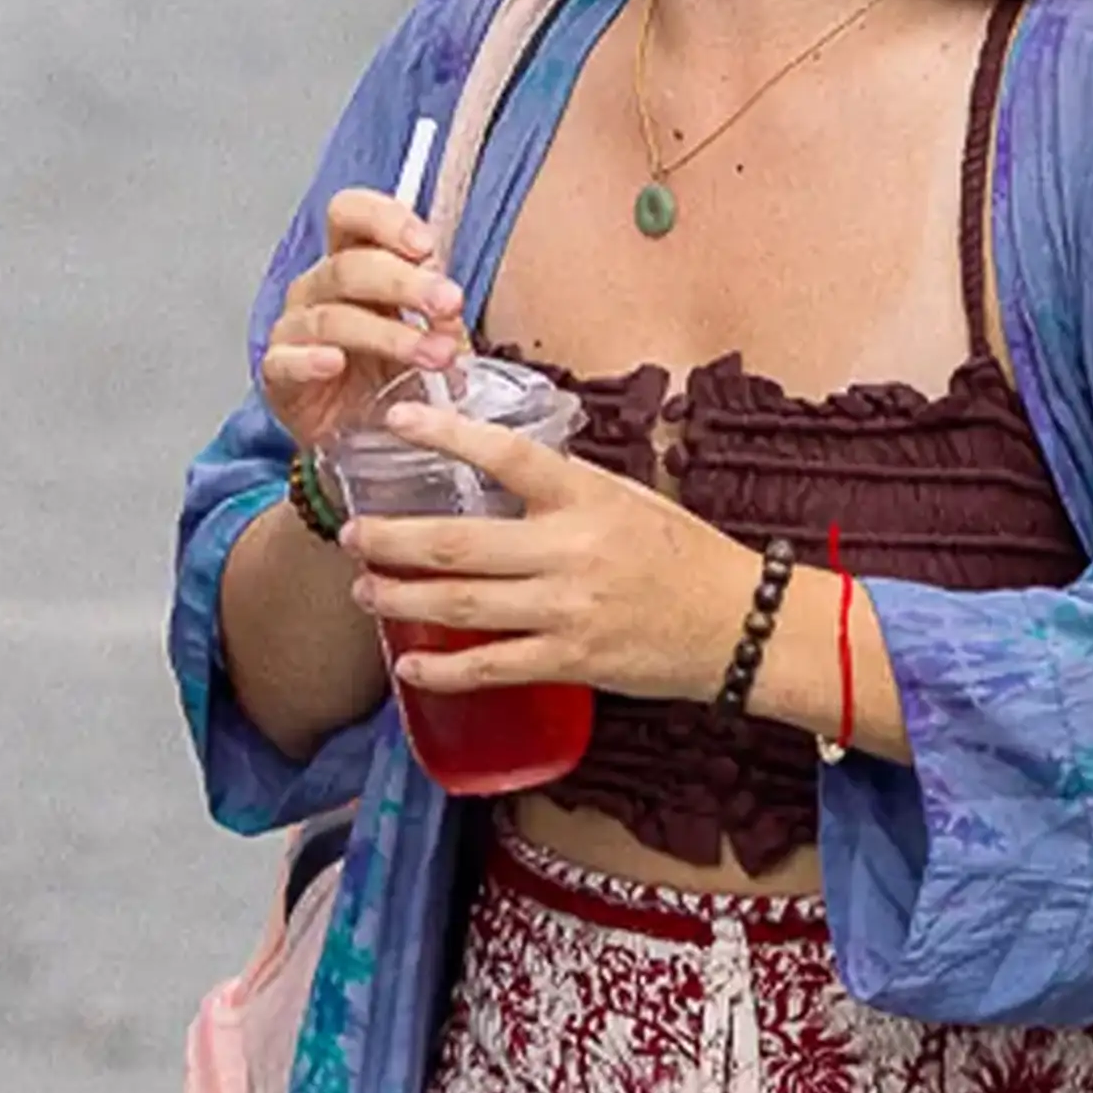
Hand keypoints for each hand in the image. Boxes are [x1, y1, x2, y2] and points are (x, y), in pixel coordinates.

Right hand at [259, 188, 467, 453]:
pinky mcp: (277, 375)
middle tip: (449, 304)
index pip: (351, 214)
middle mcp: (316, 288)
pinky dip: (309, 360)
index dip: (385, 220)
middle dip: (405, 283)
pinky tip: (334, 363)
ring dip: (389, 335)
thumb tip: (450, 300)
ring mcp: (293, 329)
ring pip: (332, 318)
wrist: (358, 432)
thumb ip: (436, 308)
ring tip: (436, 355)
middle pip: (348, 267)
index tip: (427, 246)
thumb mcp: (425, 331)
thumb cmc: (390, 370)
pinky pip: (285, 362)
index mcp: (349, 261)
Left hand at [336, 403, 760, 704]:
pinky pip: (492, 667)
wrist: (742, 626)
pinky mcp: (573, 662)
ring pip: (462, 607)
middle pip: (459, 544)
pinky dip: (443, 671)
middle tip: (351, 533)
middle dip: (392, 539)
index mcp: (586, 497)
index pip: (506, 454)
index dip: (446, 434)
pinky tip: (408, 667)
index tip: (396, 421)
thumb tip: (497, 464)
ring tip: (364, 589)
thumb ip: (564, 484)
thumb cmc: (683, 553)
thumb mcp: (628, 496)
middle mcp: (571, 551)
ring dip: (401, 598)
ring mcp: (568, 611)